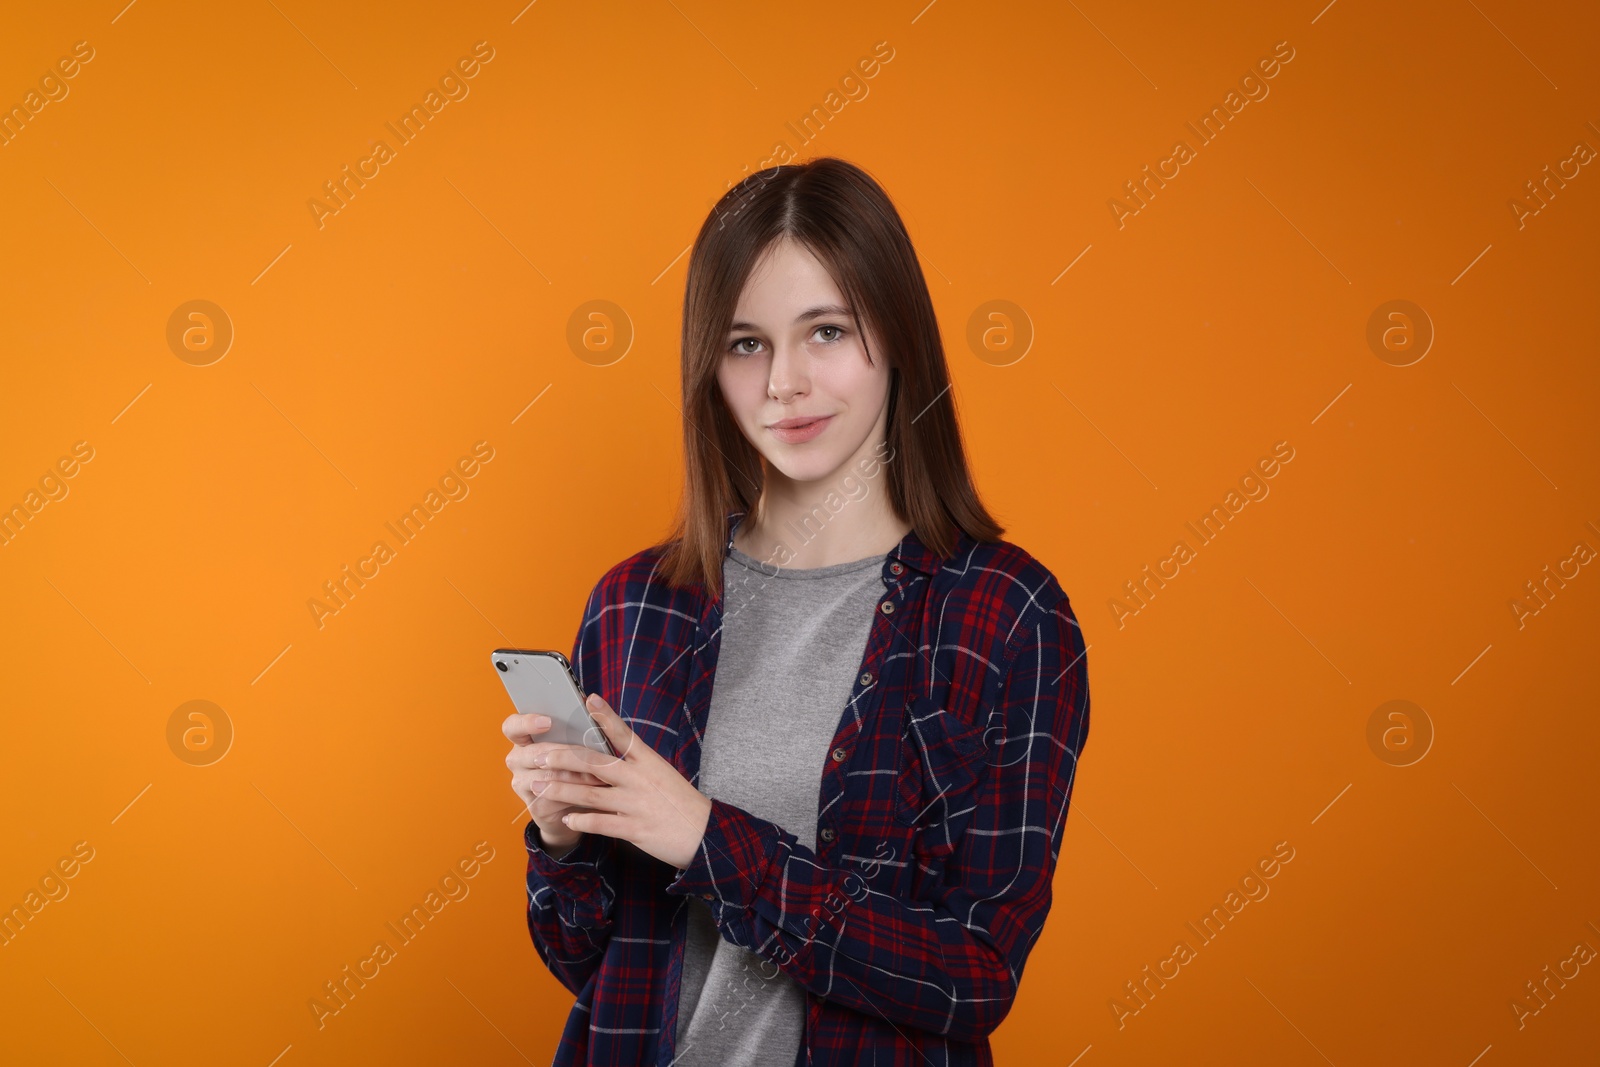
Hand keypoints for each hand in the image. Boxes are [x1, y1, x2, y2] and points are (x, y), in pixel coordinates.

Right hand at [503, 708, 609, 851]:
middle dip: (567, 754)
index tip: (548, 722)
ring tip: (599, 775)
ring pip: (548, 777)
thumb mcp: (574, 745)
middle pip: (536, 753)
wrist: (575, 805)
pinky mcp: (534, 805)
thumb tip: (594, 712)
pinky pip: (555, 798)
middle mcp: (517, 760)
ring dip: (576, 776)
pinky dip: (576, 794)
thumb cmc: (576, 766)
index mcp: (523, 740)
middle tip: (591, 755)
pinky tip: (592, 791)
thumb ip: (575, 730)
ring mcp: (522, 784)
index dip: (527, 723)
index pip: (512, 727)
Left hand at [534, 693, 713, 870]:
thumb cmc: (680, 801)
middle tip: (540, 754)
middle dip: (564, 758)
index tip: (589, 699)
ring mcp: (636, 804)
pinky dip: (581, 820)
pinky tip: (567, 819)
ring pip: (590, 794)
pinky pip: (600, 823)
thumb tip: (604, 757)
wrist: (704, 832)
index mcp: (649, 762)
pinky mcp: (634, 829)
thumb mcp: (662, 774)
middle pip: (595, 763)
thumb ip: (635, 765)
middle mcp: (640, 779)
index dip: (606, 716)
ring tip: (538, 787)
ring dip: (561, 790)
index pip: (624, 734)